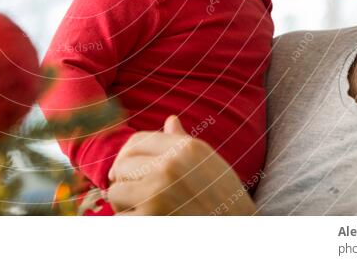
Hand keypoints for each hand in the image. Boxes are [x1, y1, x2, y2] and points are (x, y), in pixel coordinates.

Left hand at [106, 116, 256, 214]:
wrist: (240, 234)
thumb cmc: (225, 202)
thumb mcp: (209, 164)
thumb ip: (183, 142)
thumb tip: (170, 120)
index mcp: (185, 148)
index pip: (136, 141)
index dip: (126, 156)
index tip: (126, 172)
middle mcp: (170, 165)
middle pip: (122, 164)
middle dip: (123, 181)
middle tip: (135, 196)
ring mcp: (159, 191)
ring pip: (116, 192)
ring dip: (125, 205)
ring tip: (145, 211)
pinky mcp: (151, 217)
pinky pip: (121, 218)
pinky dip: (129, 224)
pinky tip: (148, 225)